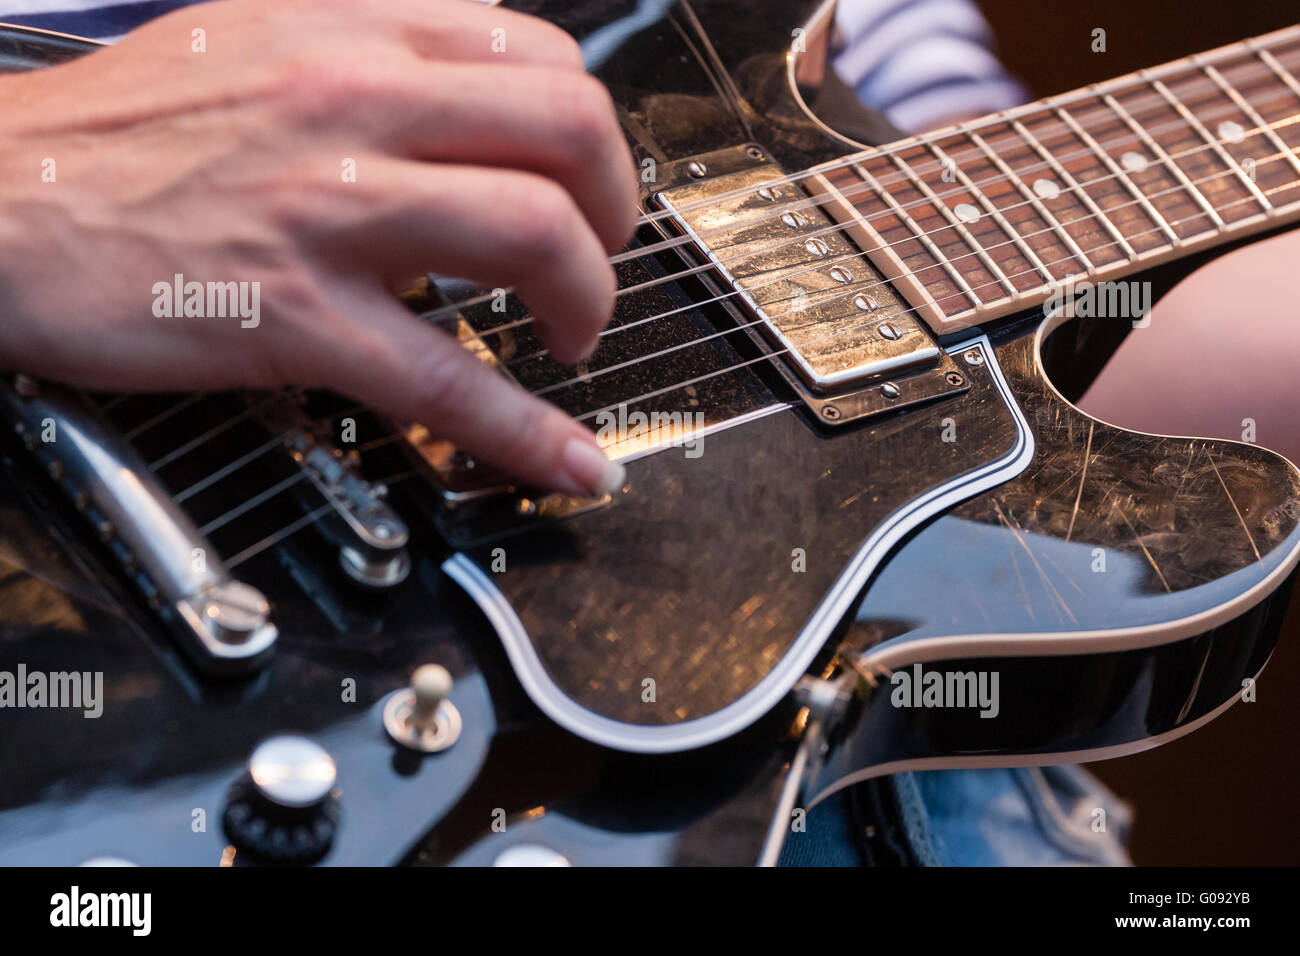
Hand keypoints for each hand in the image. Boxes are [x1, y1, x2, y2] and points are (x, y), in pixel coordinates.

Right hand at [0, 0, 636, 494]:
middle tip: (598, 260)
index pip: (542, 60)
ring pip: (532, 238)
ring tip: (572, 337)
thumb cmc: (119, 134)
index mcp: (353, 33)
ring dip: (589, 302)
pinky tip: (570, 462)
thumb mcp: (256, 42)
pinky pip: (448, 380)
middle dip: (617, 212)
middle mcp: (354, 103)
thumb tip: (470, 95)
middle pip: (568, 134)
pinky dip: (530, 432)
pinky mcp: (297, 316)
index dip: (589, 136)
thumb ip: (373, 55)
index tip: (584, 184)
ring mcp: (329, 211)